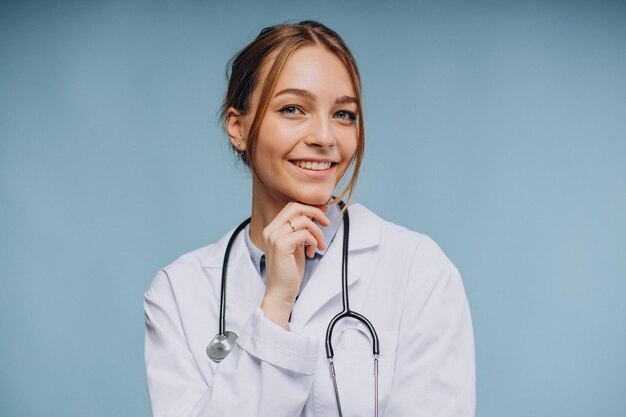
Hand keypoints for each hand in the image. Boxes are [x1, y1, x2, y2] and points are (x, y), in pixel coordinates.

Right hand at [260, 202, 330, 327]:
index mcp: (272, 228)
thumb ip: (301, 231)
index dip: (310, 207)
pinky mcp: (281, 245)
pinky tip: (311, 253)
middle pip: (296, 207)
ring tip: (319, 246)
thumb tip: (315, 215)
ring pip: (304, 220)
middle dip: (316, 213)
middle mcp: (271, 230)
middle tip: (327, 223)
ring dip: (318, 232)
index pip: (292, 206)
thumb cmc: (289, 271)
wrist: (281, 292)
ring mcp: (275, 237)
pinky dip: (313, 242)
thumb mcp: (296, 246)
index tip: (324, 213)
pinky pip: (305, 234)